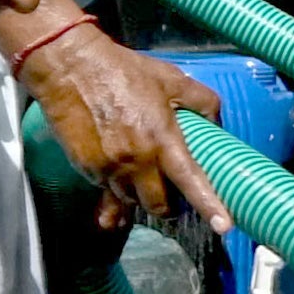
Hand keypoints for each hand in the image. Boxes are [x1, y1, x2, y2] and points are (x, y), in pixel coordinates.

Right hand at [11, 25, 230, 232]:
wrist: (69, 66)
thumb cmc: (123, 71)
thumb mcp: (170, 78)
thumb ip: (201, 100)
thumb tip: (217, 120)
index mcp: (162, 139)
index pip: (191, 181)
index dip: (209, 206)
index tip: (225, 227)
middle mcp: (136, 160)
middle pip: (158, 205)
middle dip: (168, 207)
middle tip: (172, 196)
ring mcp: (108, 167)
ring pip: (131, 201)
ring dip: (140, 197)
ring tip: (143, 180)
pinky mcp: (86, 167)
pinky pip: (106, 191)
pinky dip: (114, 190)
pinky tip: (117, 179)